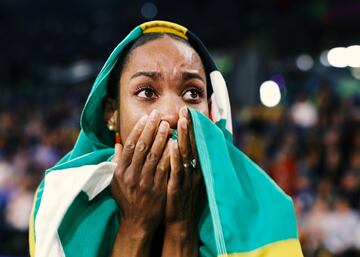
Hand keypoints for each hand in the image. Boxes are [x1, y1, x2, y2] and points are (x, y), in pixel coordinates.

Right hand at [111, 109, 170, 236]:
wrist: (137, 223)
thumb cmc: (127, 200)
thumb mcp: (116, 182)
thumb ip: (117, 162)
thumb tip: (117, 144)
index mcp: (120, 171)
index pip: (130, 145)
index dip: (138, 129)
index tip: (146, 117)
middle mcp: (131, 175)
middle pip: (141, 147)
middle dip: (150, 129)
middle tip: (158, 115)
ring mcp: (144, 182)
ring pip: (153, 155)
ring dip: (160, 138)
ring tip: (167, 125)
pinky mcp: (157, 189)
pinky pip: (164, 168)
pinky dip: (168, 155)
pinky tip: (174, 144)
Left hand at [165, 106, 202, 235]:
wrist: (180, 222)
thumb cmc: (178, 197)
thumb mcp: (182, 177)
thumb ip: (180, 161)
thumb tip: (175, 143)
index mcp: (193, 168)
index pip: (193, 144)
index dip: (191, 128)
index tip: (187, 112)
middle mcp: (193, 171)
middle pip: (192, 145)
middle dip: (189, 127)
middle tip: (185, 110)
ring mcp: (187, 179)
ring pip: (186, 155)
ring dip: (184, 137)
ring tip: (181, 121)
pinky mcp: (179, 188)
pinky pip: (177, 170)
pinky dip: (175, 158)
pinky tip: (172, 145)